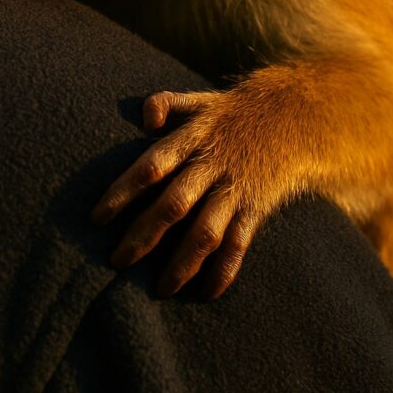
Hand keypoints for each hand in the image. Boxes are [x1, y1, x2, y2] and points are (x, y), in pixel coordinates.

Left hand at [92, 89, 266, 298]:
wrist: (296, 115)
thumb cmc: (233, 113)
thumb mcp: (200, 100)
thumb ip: (165, 103)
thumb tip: (144, 120)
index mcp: (193, 137)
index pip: (151, 165)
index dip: (123, 192)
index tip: (97, 217)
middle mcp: (212, 164)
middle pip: (173, 204)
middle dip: (143, 235)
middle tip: (116, 261)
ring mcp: (235, 188)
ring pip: (205, 232)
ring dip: (181, 263)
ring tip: (160, 289)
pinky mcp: (256, 207)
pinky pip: (238, 244)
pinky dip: (223, 270)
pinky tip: (205, 292)